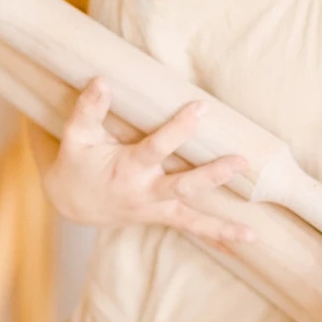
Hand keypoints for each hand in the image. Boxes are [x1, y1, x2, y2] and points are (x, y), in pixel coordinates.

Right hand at [44, 79, 254, 246]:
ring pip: (191, 219)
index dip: (179, 128)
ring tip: (250, 233)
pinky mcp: (161, 216)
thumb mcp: (76, 136)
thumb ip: (89, 110)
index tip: (202, 107)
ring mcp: (154, 208)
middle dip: (213, 175)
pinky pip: (191, 228)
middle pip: (183, 185)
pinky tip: (244, 240)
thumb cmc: (76, 163)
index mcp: (126, 168)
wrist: (70, 202)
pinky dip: (216, 236)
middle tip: (241, 161)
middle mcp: (144, 192)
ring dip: (220, 225)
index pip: (157, 147)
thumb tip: (103, 81)